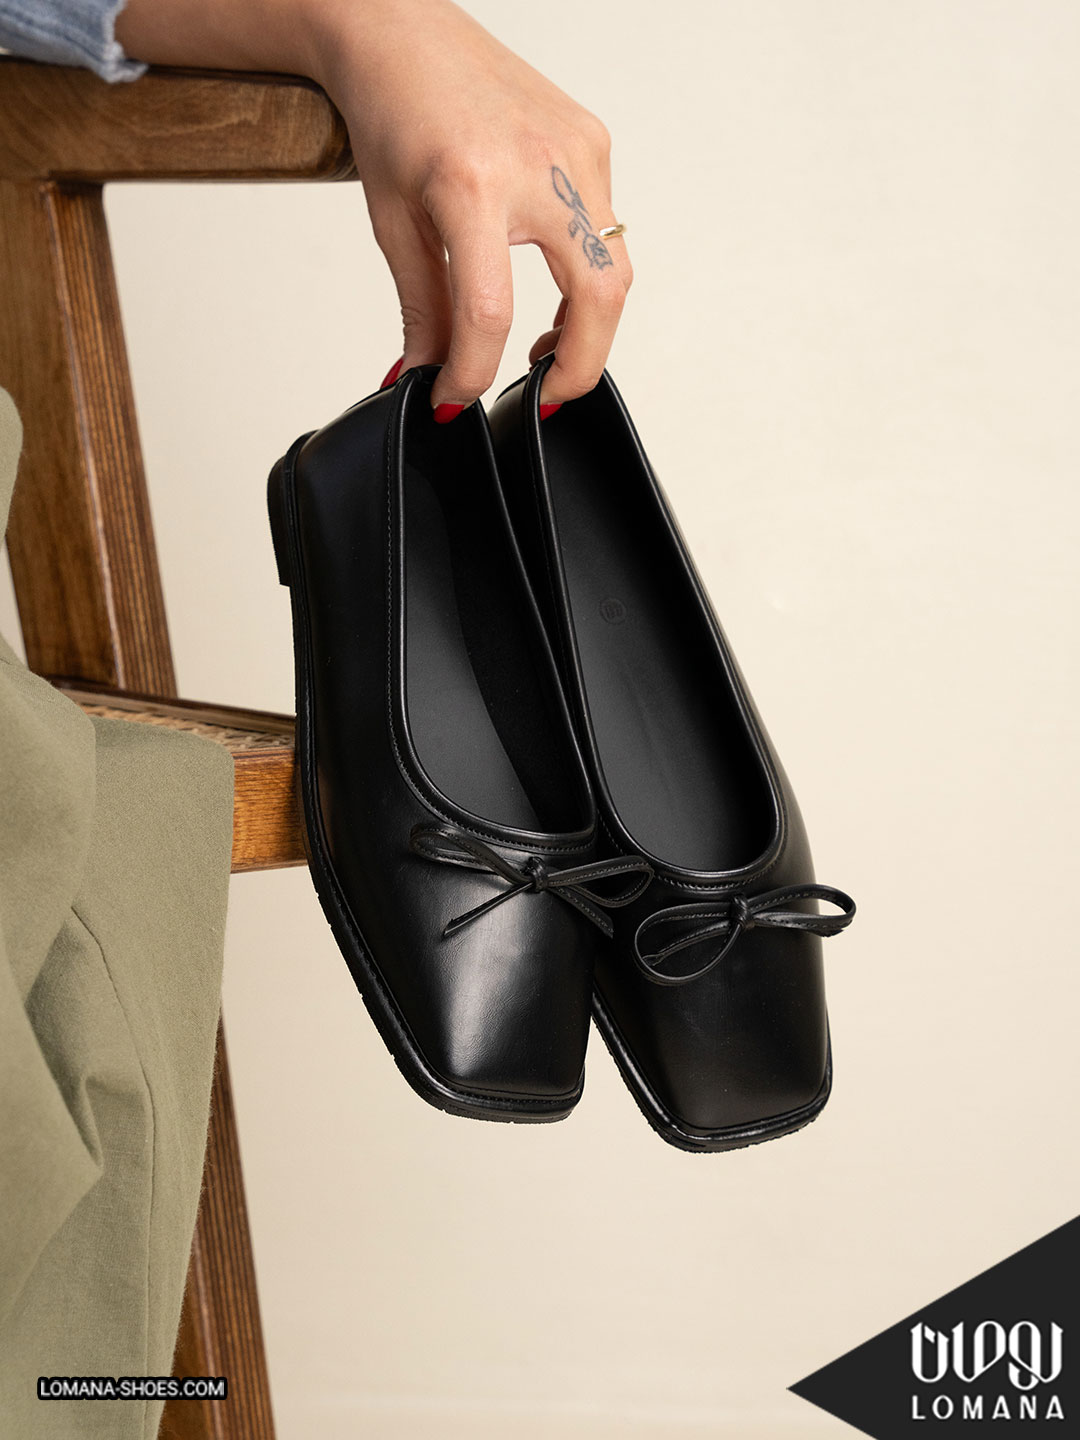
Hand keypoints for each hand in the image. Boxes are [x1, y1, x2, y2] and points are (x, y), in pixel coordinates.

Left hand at [116, 0, 630, 413]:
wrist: (401, 31)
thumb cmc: (392, 111)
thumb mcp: (395, 223)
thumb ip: (423, 310)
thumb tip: (431, 378)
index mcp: (473, 184)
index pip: (490, 312)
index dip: (474, 373)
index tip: (457, 400)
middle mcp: (539, 163)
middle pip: (597, 297)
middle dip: (578, 366)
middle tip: (545, 397)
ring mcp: (578, 147)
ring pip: (614, 268)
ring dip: (588, 325)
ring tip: (546, 352)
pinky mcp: (594, 140)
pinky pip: (608, 229)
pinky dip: (588, 274)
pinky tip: (555, 288)